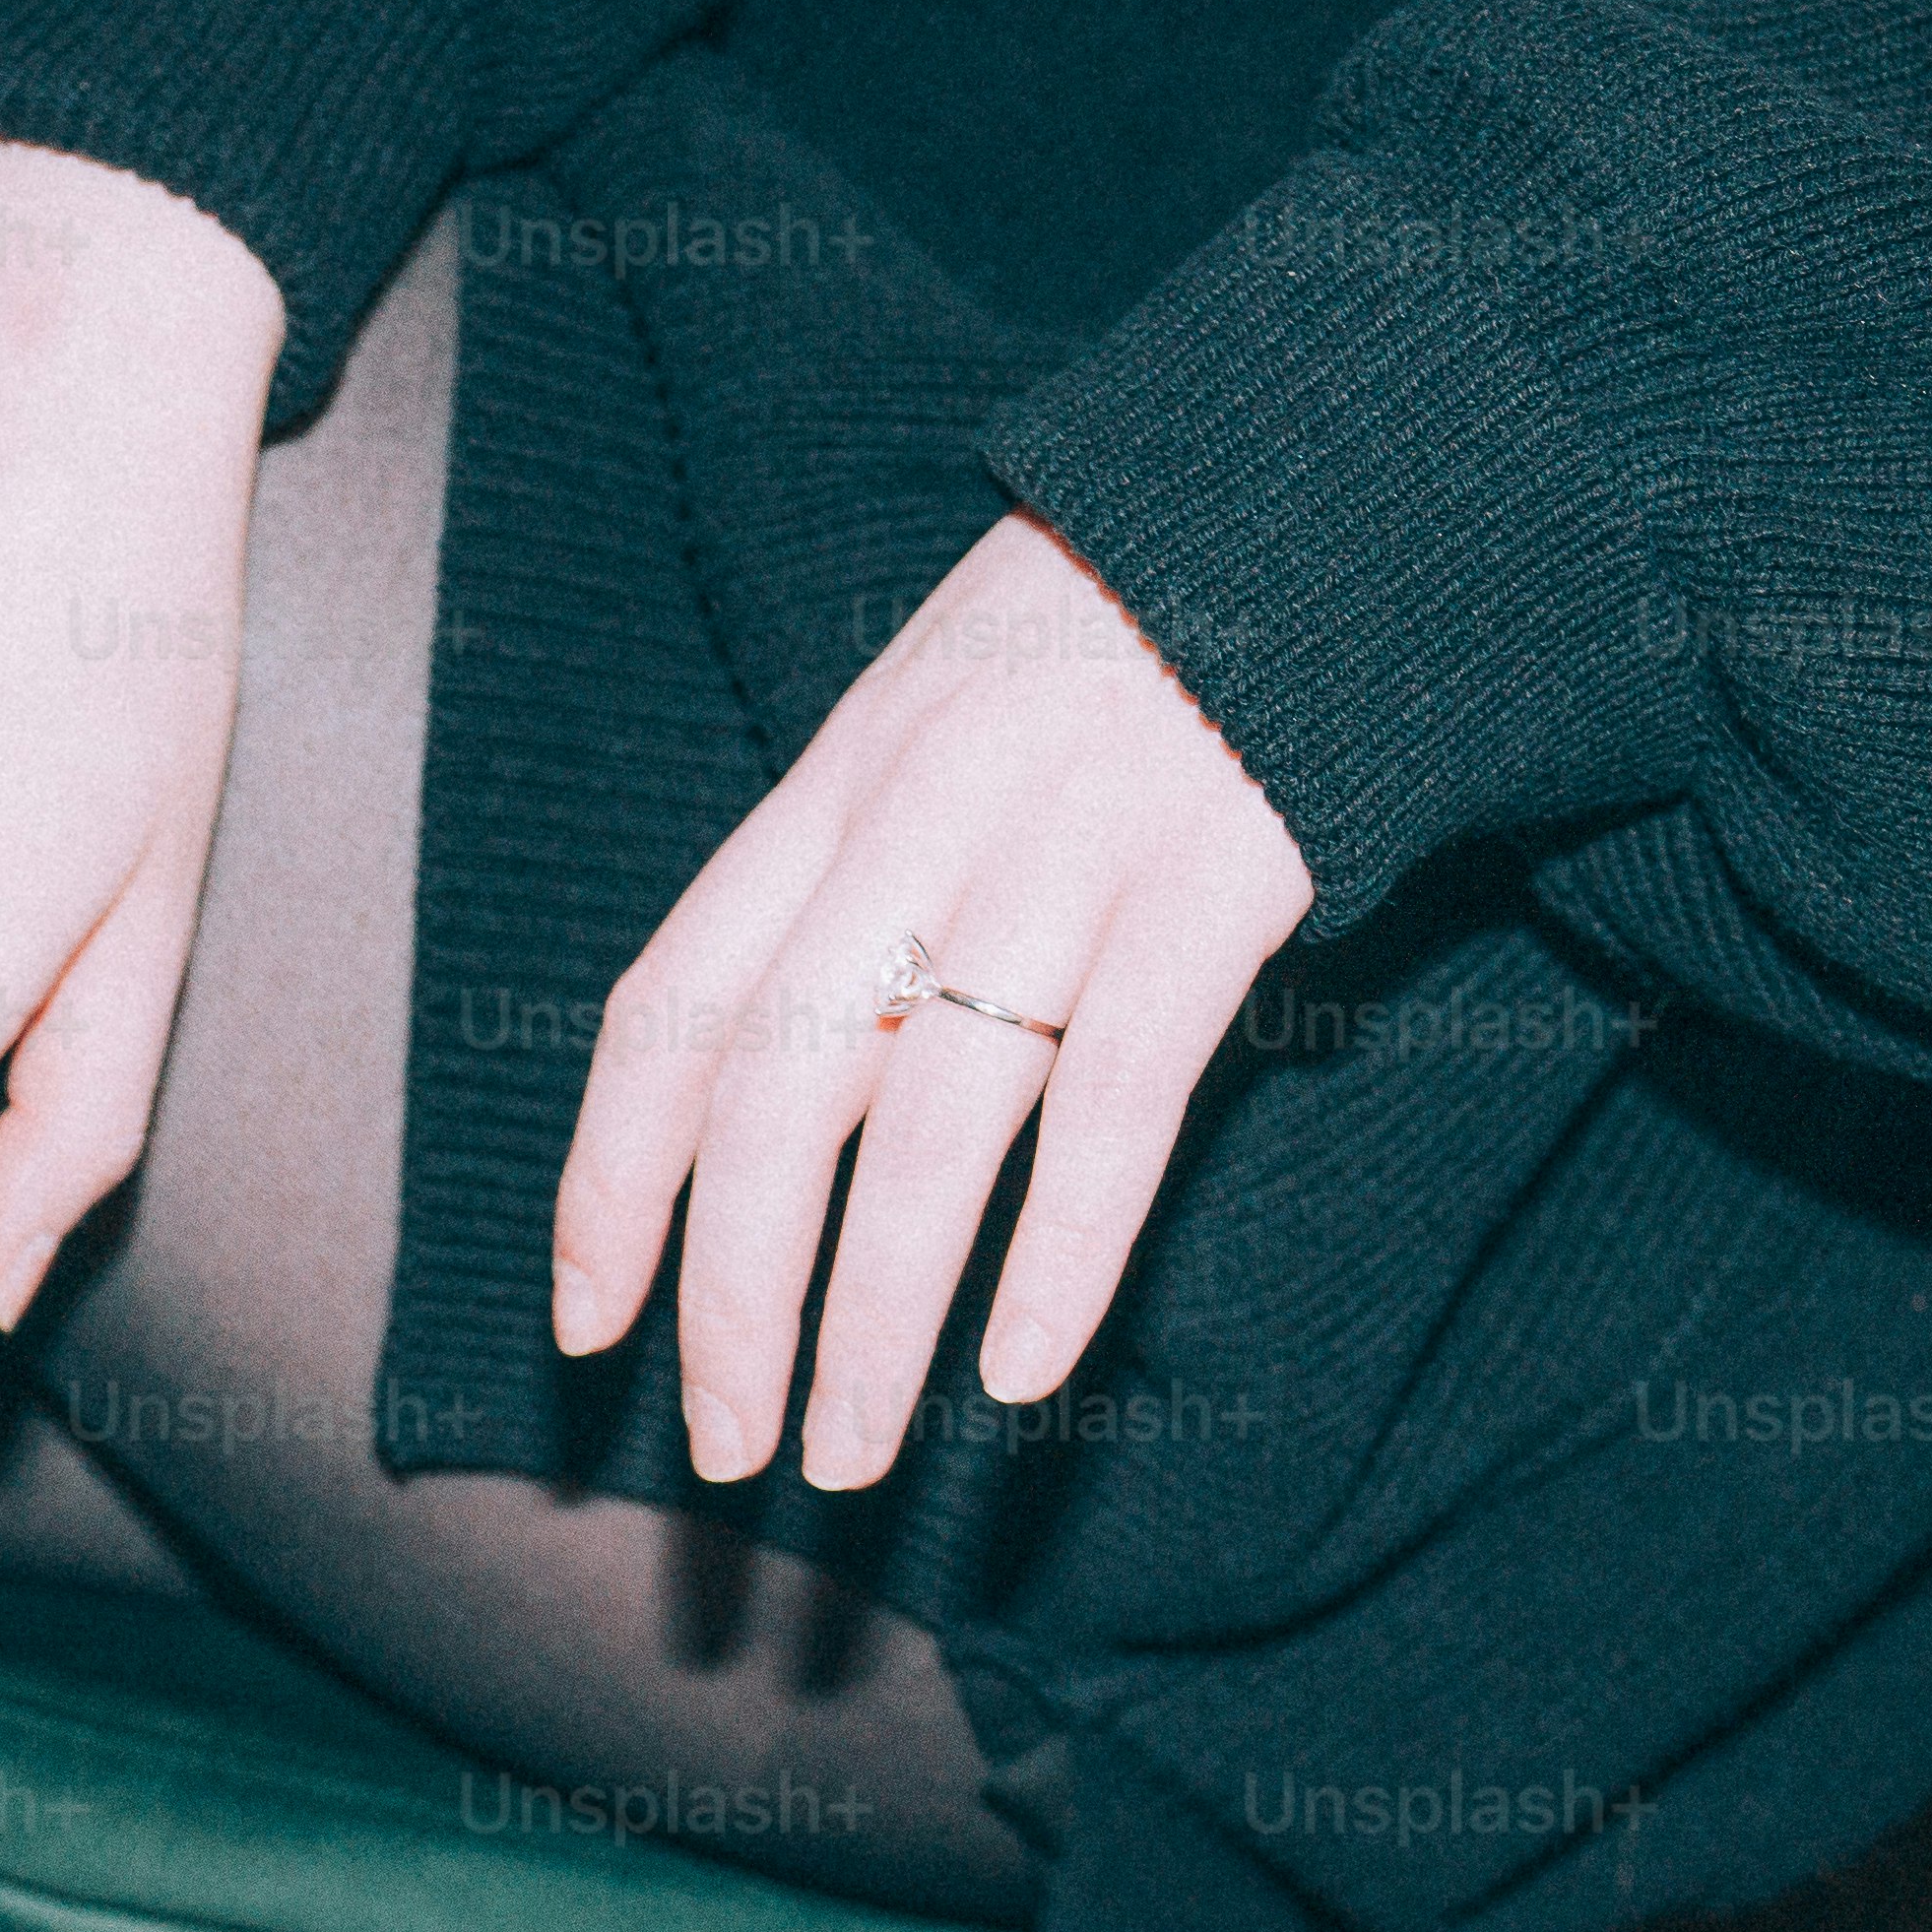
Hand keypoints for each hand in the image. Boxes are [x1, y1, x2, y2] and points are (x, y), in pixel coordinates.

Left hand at [548, 508, 1313, 1488]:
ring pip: (923, 1130)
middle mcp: (920, 820)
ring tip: (849, 1455)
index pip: (668, 1012)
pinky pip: (1117, 1101)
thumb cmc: (1128, 640)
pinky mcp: (1220, 879)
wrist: (1344, 476)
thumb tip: (774, 1096)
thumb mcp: (939, 721)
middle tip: (729, 1455)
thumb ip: (853, 879)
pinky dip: (1059, 1252)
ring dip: (872, 1323)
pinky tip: (1017, 1373)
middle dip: (731, 1302)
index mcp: (831, 786)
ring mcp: (1068, 848)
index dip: (608, 1186)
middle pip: (771, 1099)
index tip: (587, 1333)